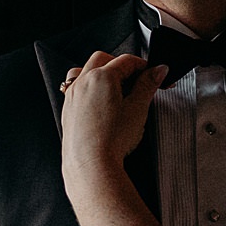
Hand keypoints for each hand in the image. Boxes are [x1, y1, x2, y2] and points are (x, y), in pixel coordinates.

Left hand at [60, 49, 163, 178]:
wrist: (90, 164)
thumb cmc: (111, 140)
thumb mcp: (138, 108)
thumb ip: (148, 85)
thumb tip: (157, 71)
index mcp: (102, 77)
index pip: (127, 61)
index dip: (145, 66)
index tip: (155, 75)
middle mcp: (83, 81)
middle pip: (104, 60)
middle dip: (122, 66)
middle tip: (138, 81)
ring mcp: (73, 95)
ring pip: (85, 70)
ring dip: (101, 72)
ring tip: (116, 88)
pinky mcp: (68, 109)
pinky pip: (77, 87)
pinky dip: (89, 87)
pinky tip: (100, 101)